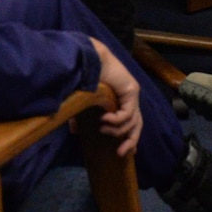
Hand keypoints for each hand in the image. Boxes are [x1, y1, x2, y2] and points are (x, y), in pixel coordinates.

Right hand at [89, 39, 142, 157]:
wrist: (87, 58)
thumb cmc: (83, 77)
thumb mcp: (81, 103)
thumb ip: (80, 117)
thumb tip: (74, 131)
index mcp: (120, 102)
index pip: (130, 124)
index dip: (129, 138)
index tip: (124, 152)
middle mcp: (129, 99)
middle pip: (137, 126)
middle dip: (130, 142)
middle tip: (120, 153)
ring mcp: (132, 95)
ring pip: (134, 122)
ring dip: (117, 129)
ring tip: (102, 128)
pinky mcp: (131, 90)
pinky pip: (128, 113)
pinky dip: (117, 120)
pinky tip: (104, 119)